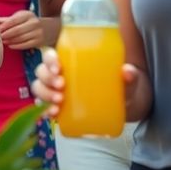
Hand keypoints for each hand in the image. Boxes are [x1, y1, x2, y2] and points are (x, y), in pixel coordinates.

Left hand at [0, 10, 43, 49]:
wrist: (49, 28)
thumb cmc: (29, 22)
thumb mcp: (20, 17)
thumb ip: (7, 20)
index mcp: (28, 15)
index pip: (13, 20)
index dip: (4, 26)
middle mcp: (34, 23)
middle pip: (16, 30)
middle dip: (6, 34)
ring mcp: (38, 33)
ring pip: (20, 38)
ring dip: (10, 41)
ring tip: (3, 41)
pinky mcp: (39, 42)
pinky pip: (25, 45)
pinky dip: (16, 46)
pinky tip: (10, 45)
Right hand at [32, 49, 148, 118]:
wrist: (127, 104)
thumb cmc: (123, 84)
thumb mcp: (129, 78)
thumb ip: (130, 75)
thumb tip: (127, 71)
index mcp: (71, 61)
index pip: (52, 56)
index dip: (49, 60)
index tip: (58, 68)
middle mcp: (61, 74)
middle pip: (42, 71)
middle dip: (47, 78)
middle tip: (61, 86)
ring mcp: (59, 92)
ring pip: (40, 88)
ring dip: (45, 94)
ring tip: (59, 102)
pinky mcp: (62, 108)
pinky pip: (45, 107)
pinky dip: (45, 110)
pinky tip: (53, 114)